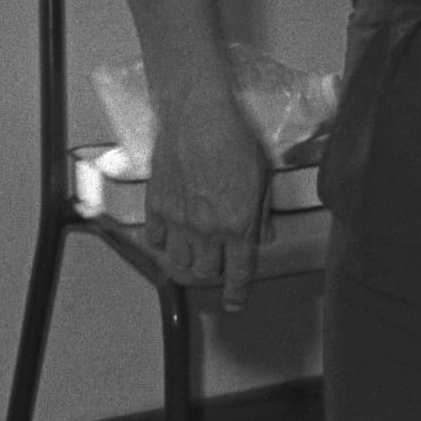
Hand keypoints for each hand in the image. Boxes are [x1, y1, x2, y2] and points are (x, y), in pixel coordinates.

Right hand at [143, 78, 271, 310]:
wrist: (198, 117)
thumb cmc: (236, 140)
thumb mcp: (263, 178)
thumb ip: (261, 213)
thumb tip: (264, 236)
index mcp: (238, 225)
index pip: (240, 271)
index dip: (239, 291)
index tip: (236, 303)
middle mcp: (206, 229)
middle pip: (207, 271)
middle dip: (216, 271)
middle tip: (220, 261)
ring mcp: (178, 220)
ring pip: (180, 260)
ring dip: (190, 259)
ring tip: (197, 248)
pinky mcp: (156, 205)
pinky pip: (157, 237)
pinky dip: (164, 241)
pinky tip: (172, 233)